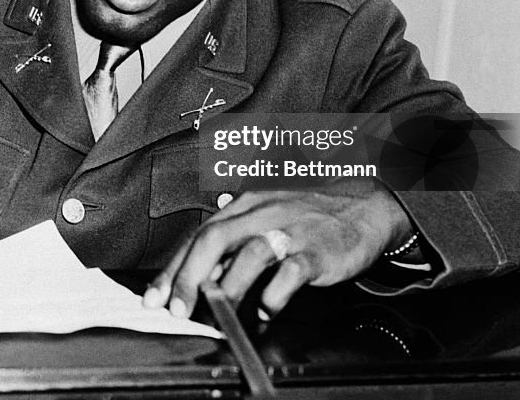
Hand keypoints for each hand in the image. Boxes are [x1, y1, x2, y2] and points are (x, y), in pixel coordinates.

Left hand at [142, 185, 411, 318]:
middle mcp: (262, 213)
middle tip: (177, 309)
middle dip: (189, 276)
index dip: (173, 267)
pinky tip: (266, 312)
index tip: (154, 296)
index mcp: (245, 206)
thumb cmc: (309, 217)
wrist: (365, 205)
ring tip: (217, 314)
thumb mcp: (265, 219)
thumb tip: (196, 277)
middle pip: (215, 239)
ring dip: (227, 287)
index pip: (198, 235)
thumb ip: (234, 245)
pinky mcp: (318, 250)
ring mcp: (291, 230)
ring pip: (250, 254)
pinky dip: (275, 295)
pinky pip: (292, 272)